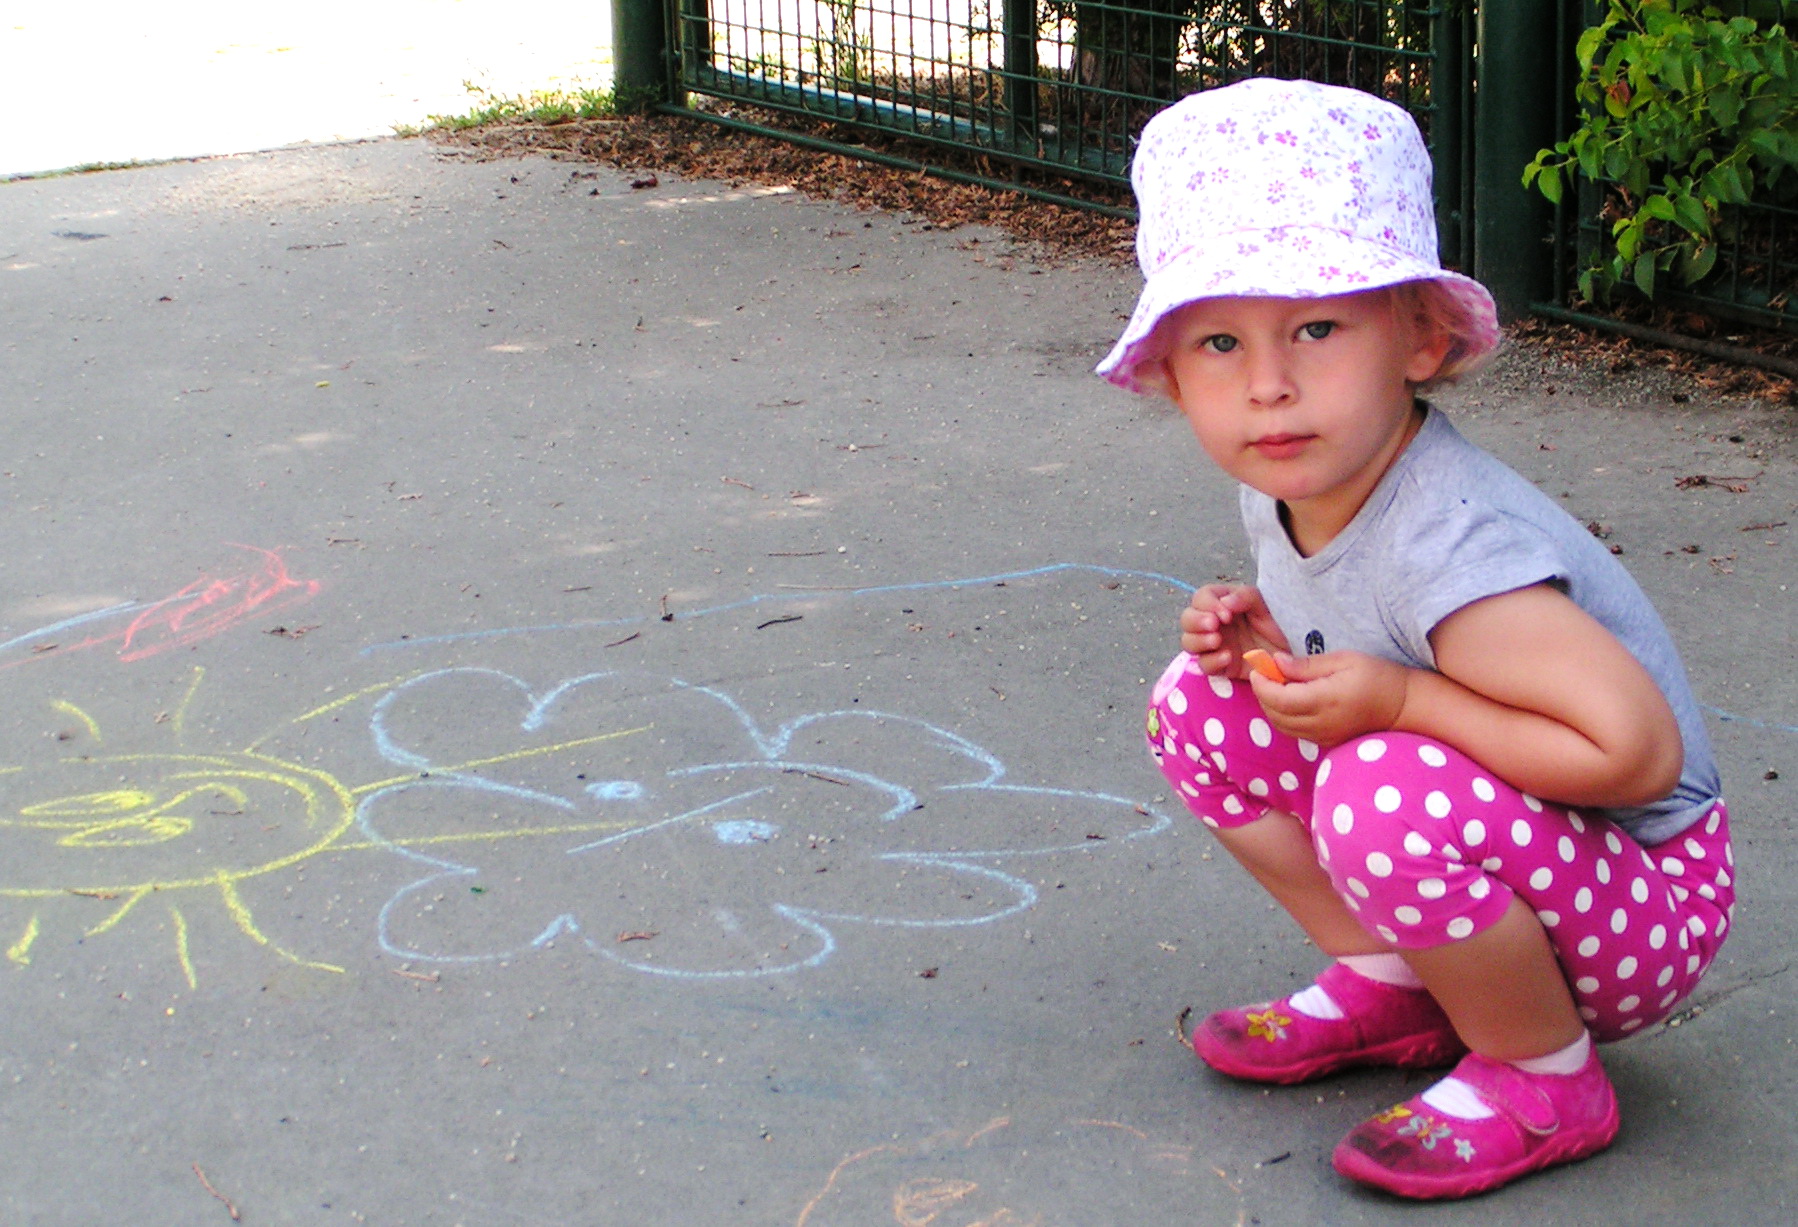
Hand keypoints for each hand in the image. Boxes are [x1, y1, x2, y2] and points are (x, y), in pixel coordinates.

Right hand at [1178, 584, 1289, 677]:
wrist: (1291, 653)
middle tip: (1214, 626)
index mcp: (1221, 604)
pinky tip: (1228, 657)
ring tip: (1217, 640)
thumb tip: (1225, 602)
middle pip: (1187, 619)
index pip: (1201, 598)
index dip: (1207, 604)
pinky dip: (1212, 661)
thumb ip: (1245, 597)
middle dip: (1196, 622)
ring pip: (1188, 642)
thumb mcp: (1265, 604)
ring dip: (1199, 641)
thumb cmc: (1277, 624)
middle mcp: (1213, 624)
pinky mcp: (1219, 666)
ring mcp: (1213, 646)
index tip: (1225, 614)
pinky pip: (1204, 665)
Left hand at [1249, 650, 1410, 746]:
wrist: (1405, 707)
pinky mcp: (1326, 743)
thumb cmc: (1378, 677)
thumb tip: (1275, 662)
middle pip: (1275, 715)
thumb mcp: (1345, 660)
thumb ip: (1307, 665)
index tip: (1259, 668)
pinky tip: (1292, 699)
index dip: (1261, 684)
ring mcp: (1323, 737)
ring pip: (1281, 726)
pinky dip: (1284, 716)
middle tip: (1265, 673)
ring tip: (1278, 684)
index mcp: (1325, 700)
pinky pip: (1294, 732)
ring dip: (1271, 706)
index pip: (1278, 699)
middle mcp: (1321, 724)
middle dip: (1263, 694)